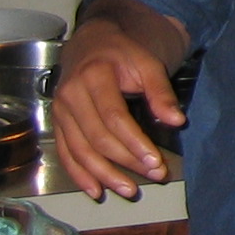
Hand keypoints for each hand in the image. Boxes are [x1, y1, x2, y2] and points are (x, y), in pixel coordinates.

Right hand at [52, 15, 184, 199]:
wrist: (90, 43)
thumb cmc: (122, 54)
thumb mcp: (147, 63)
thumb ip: (161, 92)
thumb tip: (177, 121)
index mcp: (94, 77)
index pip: (114, 117)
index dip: (134, 142)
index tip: (155, 161)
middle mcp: (71, 96)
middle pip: (98, 138)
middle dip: (126, 161)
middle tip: (154, 175)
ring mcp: (60, 112)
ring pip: (80, 151)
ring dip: (104, 174)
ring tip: (129, 190)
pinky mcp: (57, 123)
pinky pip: (66, 154)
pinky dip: (80, 174)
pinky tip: (96, 190)